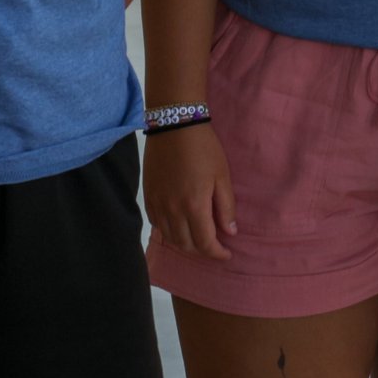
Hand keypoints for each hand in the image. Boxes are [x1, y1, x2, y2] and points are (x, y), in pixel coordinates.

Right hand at [143, 122, 236, 259]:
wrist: (174, 124)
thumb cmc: (203, 148)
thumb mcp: (222, 176)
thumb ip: (226, 207)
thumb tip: (230, 232)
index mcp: (194, 206)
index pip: (205, 243)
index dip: (217, 253)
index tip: (226, 254)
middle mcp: (173, 210)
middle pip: (186, 245)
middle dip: (202, 250)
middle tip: (214, 245)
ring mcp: (157, 204)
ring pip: (170, 237)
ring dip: (185, 243)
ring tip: (198, 237)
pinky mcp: (148, 196)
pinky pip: (156, 224)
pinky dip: (169, 230)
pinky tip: (179, 224)